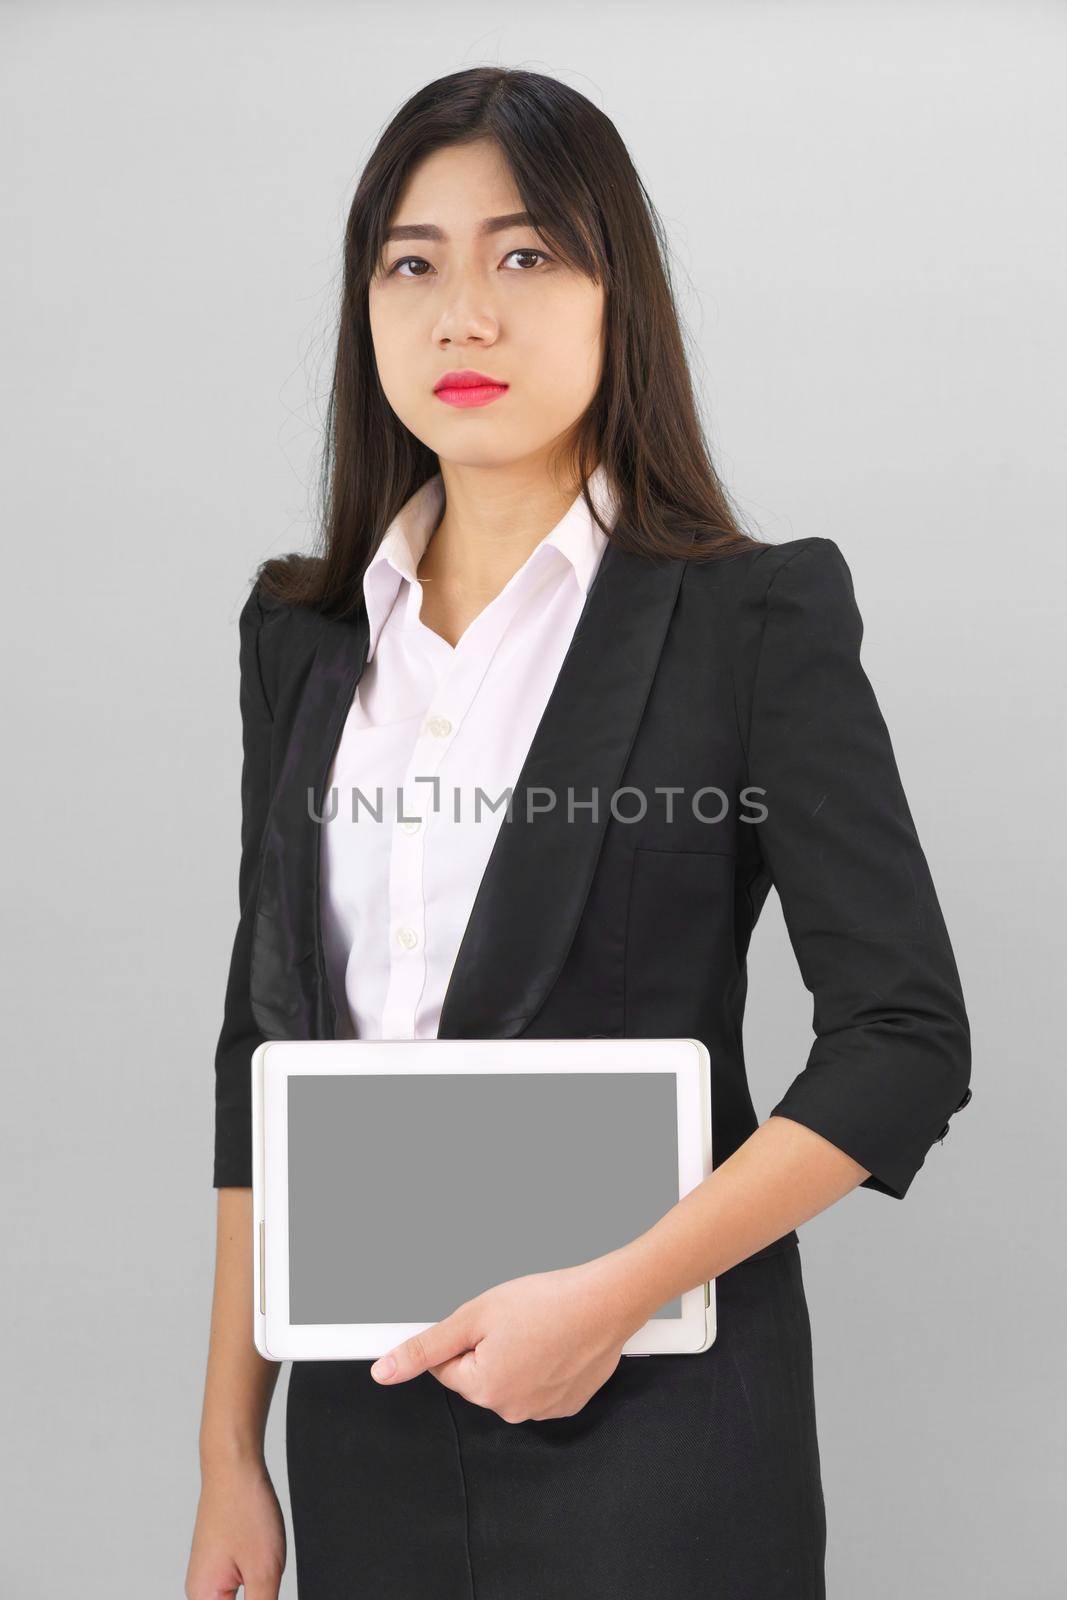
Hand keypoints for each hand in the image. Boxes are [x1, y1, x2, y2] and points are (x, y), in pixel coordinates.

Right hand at [185, 1457, 285, 1599]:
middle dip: (258, 1595)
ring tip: (264, 1563)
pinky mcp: (219, 1561)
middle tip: (264, 1572)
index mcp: (205, 1598)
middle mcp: (200, 1591)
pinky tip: (263, 1567)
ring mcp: (208, 1574)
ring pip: (234, 1598)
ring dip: (257, 1591)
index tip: (263, 1589)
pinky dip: (253, 1585)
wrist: (234, 1465)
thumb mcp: (265, 1570)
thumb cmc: (244, 1509)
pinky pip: (235, 1588)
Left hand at [368, 1253, 645, 1422]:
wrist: (606, 1302)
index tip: (489, 1321)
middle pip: (479, 1377)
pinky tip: (557, 1343)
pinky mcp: (567, 1404)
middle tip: (516, 1321)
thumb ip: (426, 1347)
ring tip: (540, 1329)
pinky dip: (543, 1366)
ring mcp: (542, 1411)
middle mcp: (512, 1410)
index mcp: (484, 1389)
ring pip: (510, 1381)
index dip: (466, 1337)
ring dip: (517, 1358)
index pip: (448, 1367)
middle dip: (490, 1349)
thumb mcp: (475, 1315)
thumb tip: (384, 1372)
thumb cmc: (547, 1302)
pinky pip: (539, 1385)